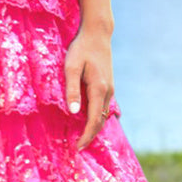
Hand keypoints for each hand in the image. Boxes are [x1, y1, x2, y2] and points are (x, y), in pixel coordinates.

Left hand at [64, 23, 115, 149]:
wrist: (97, 33)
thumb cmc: (81, 48)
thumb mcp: (71, 67)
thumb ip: (72, 89)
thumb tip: (73, 112)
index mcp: (98, 89)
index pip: (94, 120)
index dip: (86, 136)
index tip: (78, 147)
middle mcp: (107, 92)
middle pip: (101, 121)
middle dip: (90, 136)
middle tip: (78, 147)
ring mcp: (110, 88)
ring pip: (104, 115)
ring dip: (94, 128)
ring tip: (83, 138)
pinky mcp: (108, 85)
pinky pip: (104, 107)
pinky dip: (98, 118)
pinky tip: (90, 121)